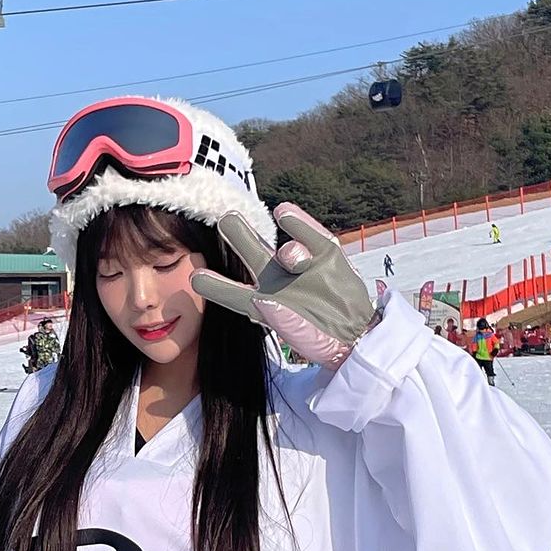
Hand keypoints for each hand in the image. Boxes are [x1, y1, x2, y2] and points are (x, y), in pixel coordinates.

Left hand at [191, 202, 375, 368]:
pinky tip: (284, 213)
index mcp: (261, 302)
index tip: (194, 277)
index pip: (233, 293)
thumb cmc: (320, 338)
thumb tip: (266, 300)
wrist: (356, 333)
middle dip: (240, 237)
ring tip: (288, 256)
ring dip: (287, 249)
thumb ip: (279, 319)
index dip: (215, 285)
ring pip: (284, 250)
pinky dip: (298, 225)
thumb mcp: (298, 336)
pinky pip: (311, 235)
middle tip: (226, 220)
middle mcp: (276, 278)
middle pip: (254, 256)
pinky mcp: (326, 253)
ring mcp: (300, 265)